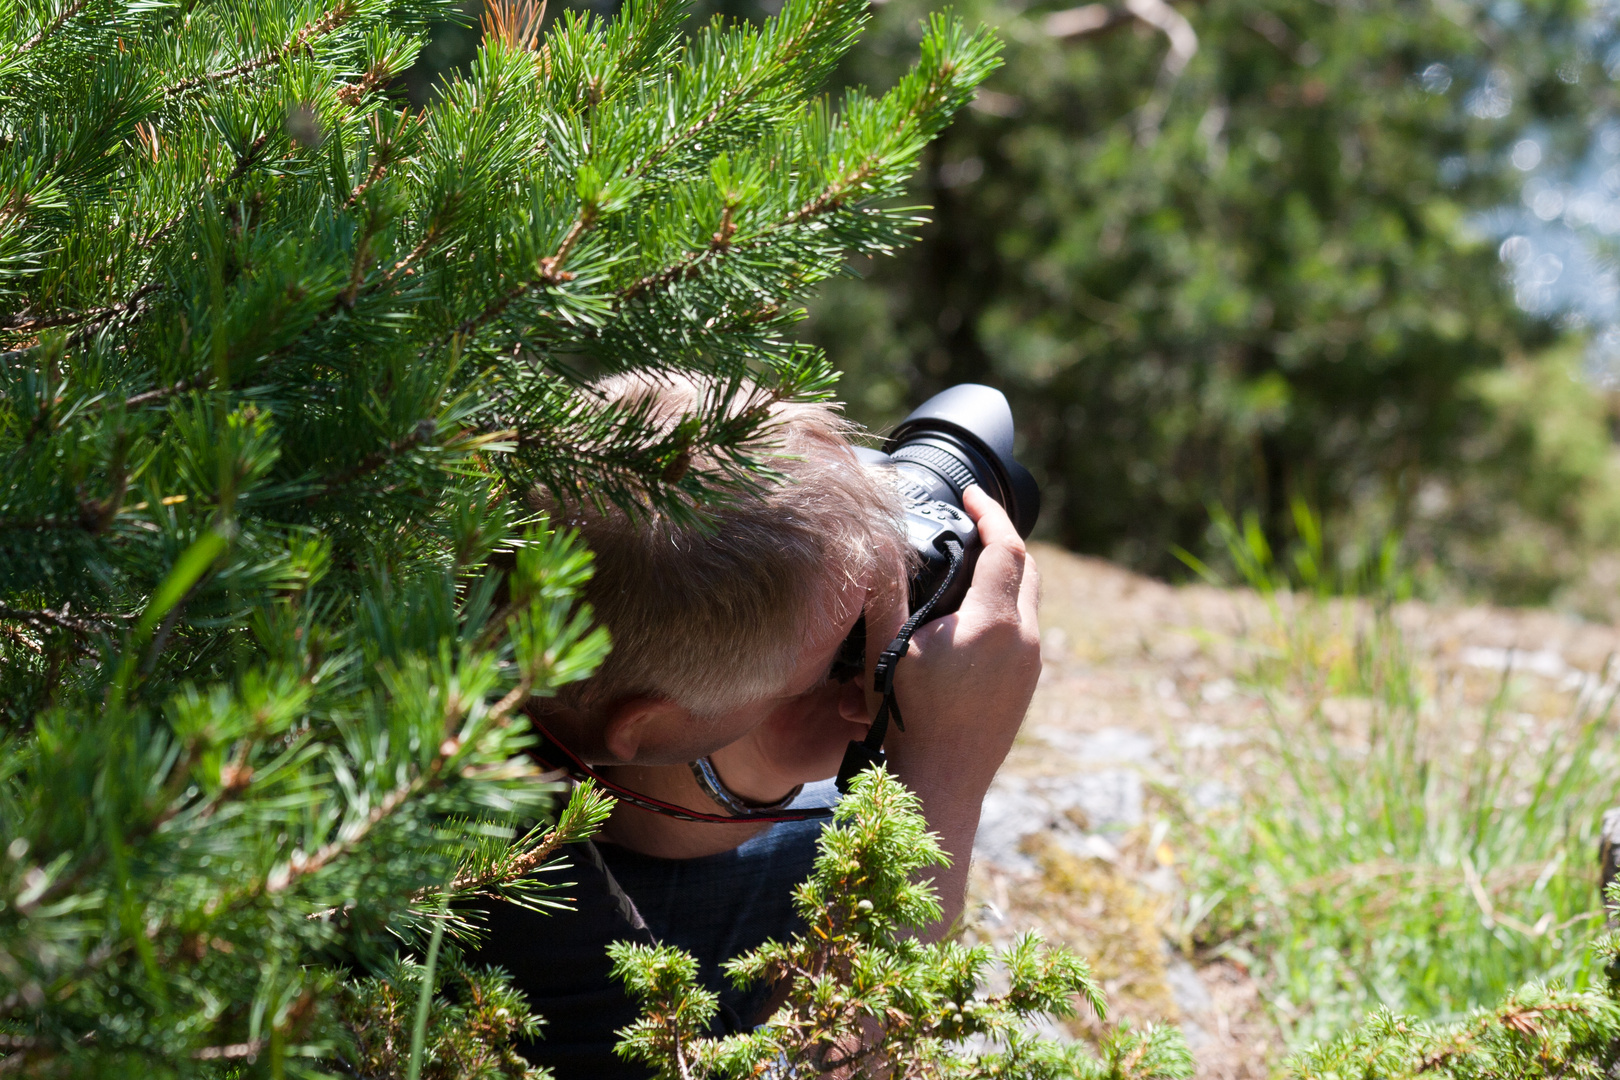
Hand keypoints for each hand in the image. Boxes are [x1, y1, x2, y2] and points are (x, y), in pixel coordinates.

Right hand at [872, 485, 1040, 932]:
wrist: (942, 781)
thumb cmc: (909, 718)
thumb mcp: (892, 649)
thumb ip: (896, 597)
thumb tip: (889, 554)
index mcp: (993, 622)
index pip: (1004, 546)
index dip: (989, 512)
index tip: (971, 492)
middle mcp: (1024, 637)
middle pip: (1027, 566)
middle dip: (1002, 535)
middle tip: (974, 518)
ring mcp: (1031, 662)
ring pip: (1030, 597)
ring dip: (1007, 570)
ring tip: (974, 557)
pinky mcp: (1028, 682)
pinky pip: (1026, 625)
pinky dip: (1008, 601)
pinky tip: (977, 607)